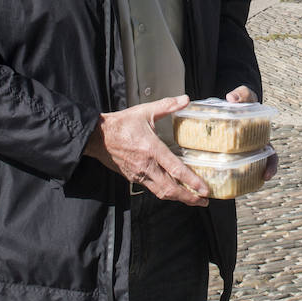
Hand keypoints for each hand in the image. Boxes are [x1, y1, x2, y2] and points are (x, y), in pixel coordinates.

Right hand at [84, 95, 209, 204]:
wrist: (97, 137)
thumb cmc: (120, 124)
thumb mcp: (145, 111)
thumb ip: (167, 105)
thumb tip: (185, 99)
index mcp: (152, 149)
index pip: (176, 169)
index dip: (192, 182)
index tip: (204, 190)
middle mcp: (147, 165)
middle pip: (171, 189)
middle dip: (189, 198)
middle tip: (204, 201)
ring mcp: (139, 174)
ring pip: (161, 192)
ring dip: (178, 198)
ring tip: (192, 199)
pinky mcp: (133, 178)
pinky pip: (152, 188)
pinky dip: (165, 192)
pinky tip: (173, 190)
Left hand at [224, 86, 278, 180]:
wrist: (232, 102)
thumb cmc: (242, 100)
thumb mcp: (245, 95)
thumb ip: (241, 95)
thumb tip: (231, 98)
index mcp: (260, 139)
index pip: (270, 156)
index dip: (271, 167)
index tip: (267, 175)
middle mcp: (252, 148)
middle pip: (256, 167)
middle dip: (253, 178)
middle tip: (246, 185)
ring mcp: (239, 151)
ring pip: (240, 169)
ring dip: (237, 180)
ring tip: (230, 188)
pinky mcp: (225, 151)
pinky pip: (225, 164)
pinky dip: (221, 173)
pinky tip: (213, 178)